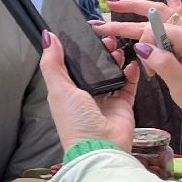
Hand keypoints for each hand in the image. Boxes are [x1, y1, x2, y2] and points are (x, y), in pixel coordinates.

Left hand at [39, 30, 139, 152]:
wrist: (101, 147)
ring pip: (112, 73)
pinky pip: (129, 85)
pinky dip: (132, 73)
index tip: (87, 33)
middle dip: (101, 52)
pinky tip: (133, 61)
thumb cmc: (75, 120)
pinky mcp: (123, 105)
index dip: (79, 50)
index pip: (73, 65)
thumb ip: (53, 63)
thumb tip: (48, 37)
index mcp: (67, 91)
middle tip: (108, 39)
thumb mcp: (59, 89)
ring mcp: (106, 99)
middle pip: (95, 68)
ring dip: (115, 60)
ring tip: (119, 47)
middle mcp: (86, 94)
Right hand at [96, 0, 181, 116]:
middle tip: (99, 23)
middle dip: (124, 20)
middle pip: (153, 18)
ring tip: (113, 1)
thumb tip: (141, 46)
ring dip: (136, 7)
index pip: (155, 32)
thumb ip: (163, 64)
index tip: (147, 70)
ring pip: (161, 13)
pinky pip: (179, 13)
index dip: (143, 47)